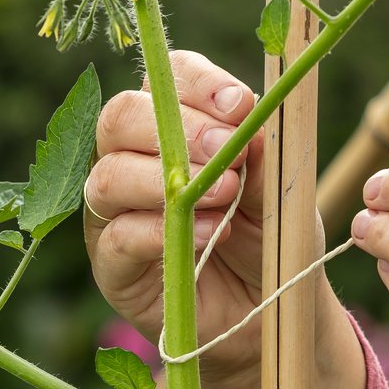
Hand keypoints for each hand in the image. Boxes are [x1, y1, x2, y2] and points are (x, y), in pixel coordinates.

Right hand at [83, 50, 266, 379]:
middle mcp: (130, 158)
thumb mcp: (279, 191)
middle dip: (178, 129)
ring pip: (109, 175)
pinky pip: (117, 236)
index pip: (166, 78)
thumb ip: (261, 156)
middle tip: (227, 151)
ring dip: (168, 179)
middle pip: (121, 117)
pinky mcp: (111, 264)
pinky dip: (162, 230)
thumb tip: (248, 124)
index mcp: (172, 124)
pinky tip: (209, 232)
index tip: (240, 105)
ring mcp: (113, 211)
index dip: (197, 83)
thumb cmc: (267, 237)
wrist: (267, 310)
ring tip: (225, 194)